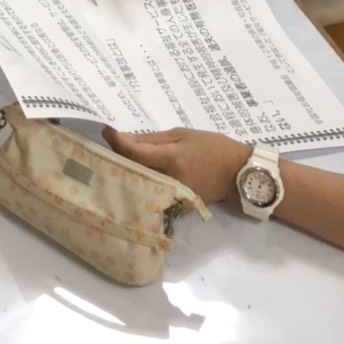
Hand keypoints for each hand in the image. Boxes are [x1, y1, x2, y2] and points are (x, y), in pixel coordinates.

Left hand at [104, 127, 250, 205]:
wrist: (237, 173)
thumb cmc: (211, 147)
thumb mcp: (182, 134)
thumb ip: (151, 139)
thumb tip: (123, 139)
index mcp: (173, 159)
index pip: (135, 153)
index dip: (117, 143)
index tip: (106, 132)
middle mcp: (171, 182)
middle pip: (134, 171)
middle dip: (118, 158)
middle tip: (110, 145)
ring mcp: (174, 199)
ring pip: (141, 186)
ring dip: (127, 173)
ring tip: (118, 160)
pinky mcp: (178, 210)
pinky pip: (153, 198)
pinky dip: (141, 187)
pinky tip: (135, 177)